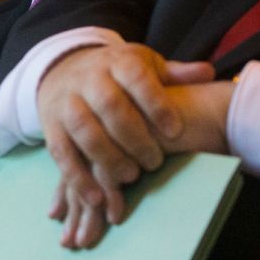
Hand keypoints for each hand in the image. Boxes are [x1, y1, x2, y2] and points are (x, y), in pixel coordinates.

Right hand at [37, 46, 231, 243]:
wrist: (64, 70)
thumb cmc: (118, 75)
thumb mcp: (145, 67)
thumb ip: (174, 74)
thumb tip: (208, 72)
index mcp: (118, 61)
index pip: (136, 77)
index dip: (156, 103)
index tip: (176, 130)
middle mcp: (88, 78)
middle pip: (109, 104)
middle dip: (133, 135)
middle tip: (155, 162)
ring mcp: (67, 102)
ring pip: (83, 128)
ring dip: (107, 156)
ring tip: (131, 177)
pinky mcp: (51, 127)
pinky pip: (61, 152)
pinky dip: (77, 177)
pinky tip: (97, 197)